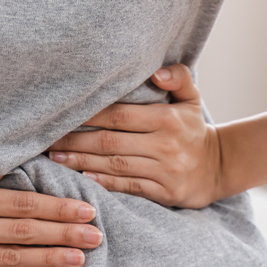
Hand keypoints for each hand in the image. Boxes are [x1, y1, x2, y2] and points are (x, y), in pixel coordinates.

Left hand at [45, 64, 222, 208]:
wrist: (219, 166)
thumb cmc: (193, 127)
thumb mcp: (192, 98)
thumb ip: (178, 76)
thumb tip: (156, 72)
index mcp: (167, 119)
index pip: (119, 115)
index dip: (89, 114)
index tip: (62, 114)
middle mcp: (165, 145)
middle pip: (110, 142)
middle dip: (76, 140)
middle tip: (48, 140)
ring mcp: (164, 171)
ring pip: (115, 166)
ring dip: (82, 162)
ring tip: (56, 158)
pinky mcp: (164, 193)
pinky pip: (128, 188)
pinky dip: (104, 183)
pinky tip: (81, 178)